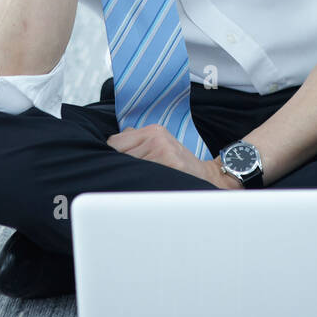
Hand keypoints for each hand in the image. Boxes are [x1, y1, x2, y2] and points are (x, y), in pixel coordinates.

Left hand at [106, 124, 230, 186]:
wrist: (206, 177)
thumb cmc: (179, 166)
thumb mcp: (160, 145)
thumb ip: (136, 141)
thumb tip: (110, 146)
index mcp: (154, 130)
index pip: (114, 142)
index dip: (111, 157)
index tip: (114, 167)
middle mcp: (157, 137)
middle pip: (117, 153)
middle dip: (117, 167)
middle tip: (125, 177)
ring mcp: (163, 150)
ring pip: (127, 165)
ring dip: (126, 177)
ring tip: (137, 182)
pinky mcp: (168, 164)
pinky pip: (139, 175)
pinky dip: (136, 183)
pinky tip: (144, 186)